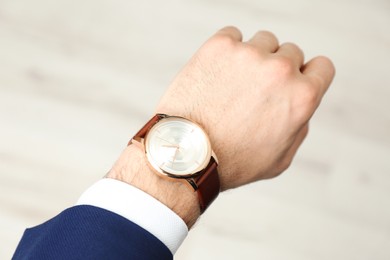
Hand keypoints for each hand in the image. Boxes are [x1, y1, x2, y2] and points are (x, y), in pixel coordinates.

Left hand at [156, 26, 334, 190]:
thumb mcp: (280, 158)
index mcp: (302, 96)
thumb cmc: (231, 161)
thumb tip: (300, 104)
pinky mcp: (219, 46)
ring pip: (263, 41)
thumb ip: (299, 125)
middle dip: (278, 70)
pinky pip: (233, 35)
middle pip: (291, 52)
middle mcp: (280, 70)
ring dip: (254, 58)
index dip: (308, 76)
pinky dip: (228, 50)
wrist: (184, 152)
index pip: (323, 66)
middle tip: (254, 92)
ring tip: (233, 84)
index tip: (293, 83)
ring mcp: (249, 55)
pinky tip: (218, 74)